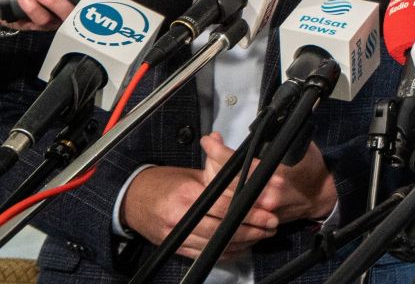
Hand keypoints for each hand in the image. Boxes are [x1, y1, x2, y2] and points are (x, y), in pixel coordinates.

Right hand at [120, 162, 277, 258]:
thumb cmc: (164, 183)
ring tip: (262, 235)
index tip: (267, 212)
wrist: (132, 199)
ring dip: (243, 241)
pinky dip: (226, 251)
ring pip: (216, 244)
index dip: (249, 211)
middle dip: (251, 229)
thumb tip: (248, 172)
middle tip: (271, 225)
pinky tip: (242, 245)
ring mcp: (177, 235)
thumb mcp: (191, 173)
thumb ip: (219, 175)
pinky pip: (205, 254)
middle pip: (223, 229)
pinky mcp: (176, 247)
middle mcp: (181, 218)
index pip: (224, 206)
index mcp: (187, 194)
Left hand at [201, 132, 336, 224]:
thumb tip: (252, 132)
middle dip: (212, 162)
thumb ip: (275, 141)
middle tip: (209, 146)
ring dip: (214, 178)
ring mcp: (260, 211)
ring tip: (211, 161)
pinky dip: (223, 195)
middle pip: (226, 182)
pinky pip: (233, 207)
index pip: (237, 164)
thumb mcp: (299, 147)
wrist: (323, 194)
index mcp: (275, 176)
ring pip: (225, 196)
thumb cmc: (312, 168)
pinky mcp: (258, 220)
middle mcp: (264, 196)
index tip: (209, 140)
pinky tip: (218, 183)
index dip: (218, 151)